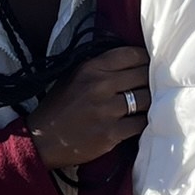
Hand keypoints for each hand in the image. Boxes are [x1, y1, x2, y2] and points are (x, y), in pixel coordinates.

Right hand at [28, 46, 150, 168]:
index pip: (131, 55)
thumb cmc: (59, 106)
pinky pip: (141, 123)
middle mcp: (101, 86)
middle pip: (143, 76)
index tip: (149, 65)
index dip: (145, 59)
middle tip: (152, 85)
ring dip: (149, 102)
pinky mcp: (112, 133)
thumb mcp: (73, 76)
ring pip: (146, 99)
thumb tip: (130, 60)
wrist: (42, 139)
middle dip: (150, 80)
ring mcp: (107, 111)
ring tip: (147, 104)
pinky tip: (138, 121)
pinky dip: (143, 122)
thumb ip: (99, 67)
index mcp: (91, 68)